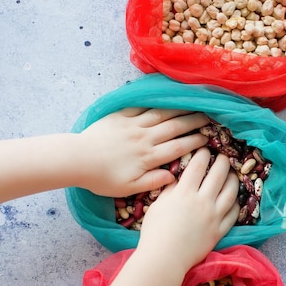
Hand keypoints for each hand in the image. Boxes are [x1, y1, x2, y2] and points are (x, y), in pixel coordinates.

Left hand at [76, 108, 208, 196]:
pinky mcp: (120, 116)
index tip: (207, 139)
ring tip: (193, 104)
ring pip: (161, 114)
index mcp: (148, 157)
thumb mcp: (128, 187)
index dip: (194, 142)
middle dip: (193, 121)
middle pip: (174, 127)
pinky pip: (142, 106)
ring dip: (179, 109)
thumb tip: (174, 177)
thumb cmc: (102, 179)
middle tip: (208, 117)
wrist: (77, 160)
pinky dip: (156, 102)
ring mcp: (133, 124)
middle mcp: (144, 138)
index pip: (177, 148)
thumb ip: (152, 182)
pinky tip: (166, 98)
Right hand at [137, 147, 239, 272]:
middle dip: (222, 161)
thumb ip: (170, 189)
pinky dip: (235, 203)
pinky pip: (233, 214)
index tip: (204, 149)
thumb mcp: (158, 204)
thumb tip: (177, 177)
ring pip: (231, 192)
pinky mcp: (219, 230)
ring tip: (232, 174)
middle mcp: (203, 201)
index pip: (198, 166)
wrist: (164, 258)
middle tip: (223, 156)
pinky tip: (234, 199)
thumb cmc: (155, 231)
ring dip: (232, 179)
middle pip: (218, 174)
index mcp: (185, 193)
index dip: (202, 154)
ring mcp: (214, 216)